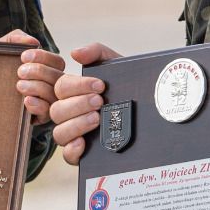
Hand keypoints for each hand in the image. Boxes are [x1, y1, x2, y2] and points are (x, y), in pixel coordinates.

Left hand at [0, 29, 64, 125]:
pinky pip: (47, 113)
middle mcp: (49, 84)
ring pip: (54, 95)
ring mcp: (45, 102)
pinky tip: (25, 101)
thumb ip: (16, 39)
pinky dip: (39, 106)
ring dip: (38, 88)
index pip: (57, 62)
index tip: (23, 56)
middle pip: (58, 78)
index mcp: (45, 68)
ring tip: (19, 85)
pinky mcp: (37, 118)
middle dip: (40, 72)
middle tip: (19, 72)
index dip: (44, 57)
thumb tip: (33, 42)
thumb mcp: (2, 49)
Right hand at [47, 43, 121, 165]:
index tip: (100, 86)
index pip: (61, 88)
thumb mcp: (115, 65)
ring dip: (76, 124)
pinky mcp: (83, 155)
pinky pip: (68, 156)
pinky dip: (72, 149)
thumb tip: (75, 53)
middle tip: (100, 101)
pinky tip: (84, 142)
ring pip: (59, 133)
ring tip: (97, 118)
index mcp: (73, 94)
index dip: (77, 86)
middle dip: (78, 104)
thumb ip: (96, 53)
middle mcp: (70, 114)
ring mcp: (75, 135)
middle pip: (57, 111)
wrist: (152, 110)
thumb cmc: (129, 87)